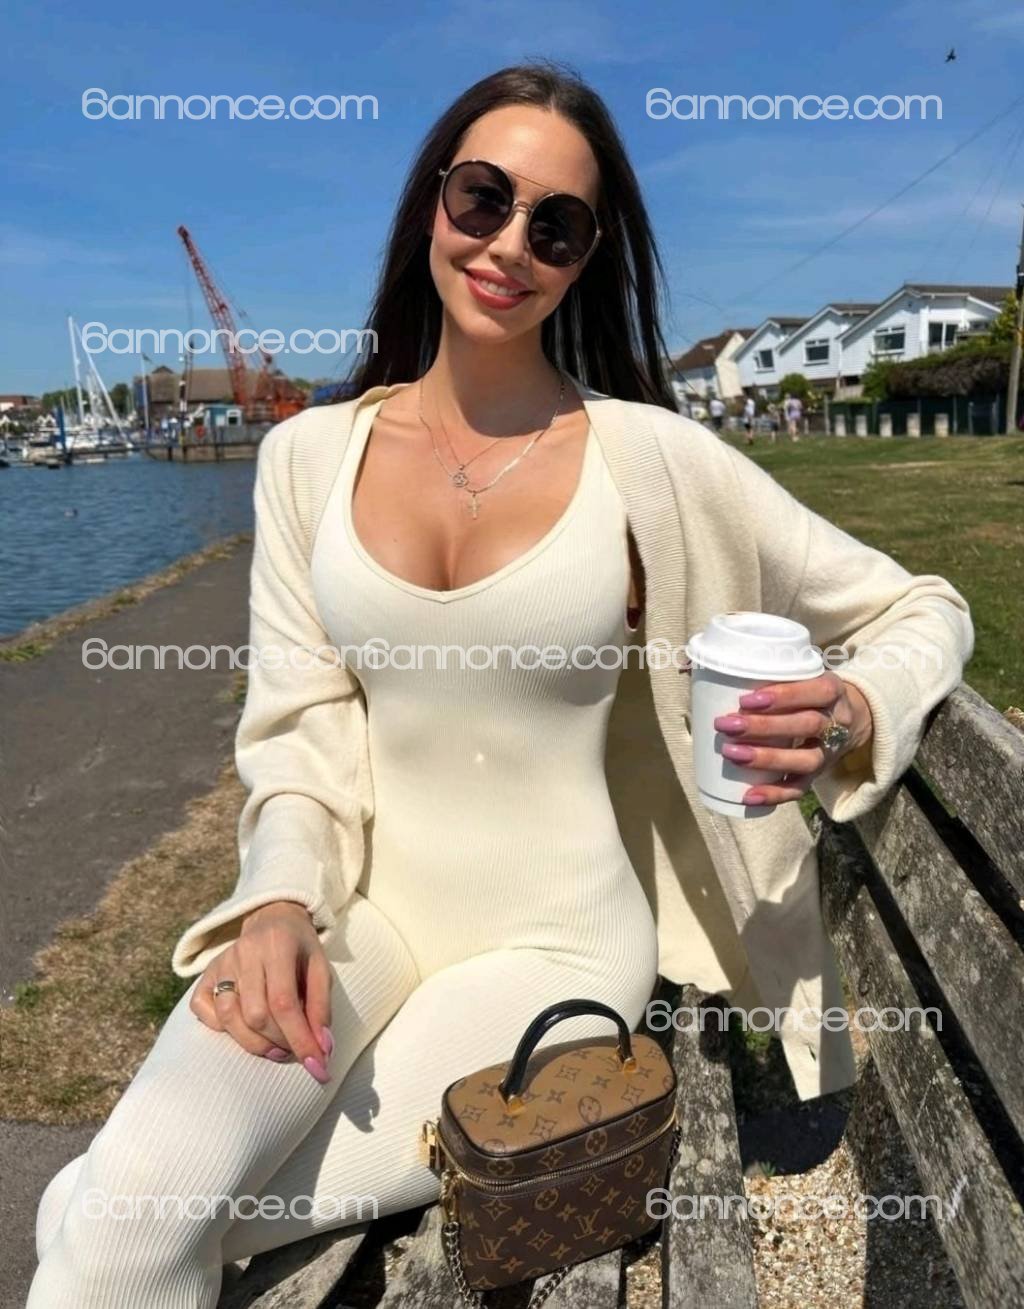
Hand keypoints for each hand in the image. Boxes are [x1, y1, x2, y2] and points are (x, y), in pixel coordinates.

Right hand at [189, 901, 333, 1082]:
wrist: (273, 920)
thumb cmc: (301, 950)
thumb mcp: (321, 969)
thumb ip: (321, 1007)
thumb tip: (322, 1049)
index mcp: (278, 945)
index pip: (284, 1003)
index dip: (300, 1039)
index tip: (317, 1066)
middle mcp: (244, 952)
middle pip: (256, 1015)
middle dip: (279, 1042)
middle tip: (295, 1049)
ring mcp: (221, 963)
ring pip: (229, 1016)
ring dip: (254, 1043)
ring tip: (276, 1048)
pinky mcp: (205, 974)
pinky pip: (205, 1011)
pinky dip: (224, 1028)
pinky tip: (245, 1028)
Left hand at [712, 672, 873, 807]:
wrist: (853, 719)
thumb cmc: (812, 693)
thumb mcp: (805, 676)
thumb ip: (775, 674)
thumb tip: (714, 672)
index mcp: (832, 691)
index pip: (816, 692)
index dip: (784, 697)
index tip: (747, 699)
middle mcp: (836, 723)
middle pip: (806, 725)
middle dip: (764, 727)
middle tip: (726, 725)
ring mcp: (828, 752)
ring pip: (805, 760)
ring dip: (767, 759)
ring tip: (731, 754)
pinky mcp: (819, 774)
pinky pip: (800, 788)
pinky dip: (775, 794)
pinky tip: (749, 796)